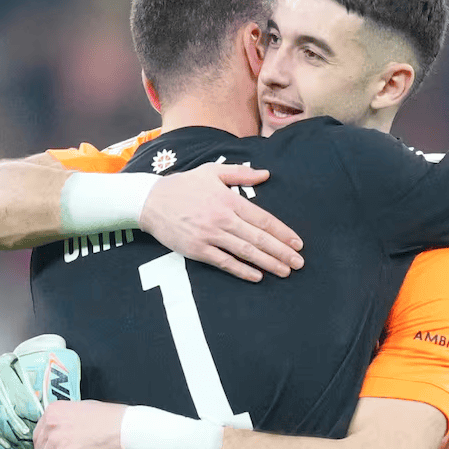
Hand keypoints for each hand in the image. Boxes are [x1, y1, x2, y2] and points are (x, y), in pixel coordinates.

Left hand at [34, 400, 128, 448]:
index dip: (45, 445)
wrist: (123, 429)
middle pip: (39, 448)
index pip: (39, 432)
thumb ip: (67, 419)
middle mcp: (50, 425)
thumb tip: (64, 431)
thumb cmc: (111, 419)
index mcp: (54, 411)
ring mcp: (55, 442)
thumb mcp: (82, 409)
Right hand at [138, 163, 303, 281]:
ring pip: (245, 252)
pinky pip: (224, 262)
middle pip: (258, 238)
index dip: (282, 232)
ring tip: (285, 271)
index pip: (262, 218)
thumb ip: (241, 174)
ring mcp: (209, 235)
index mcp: (229, 200)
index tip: (297, 243)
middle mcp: (222, 219)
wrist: (150, 201)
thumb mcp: (212, 172)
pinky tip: (257, 276)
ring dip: (268, 263)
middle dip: (281, 252)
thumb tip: (266, 174)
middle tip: (298, 263)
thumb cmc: (184, 185)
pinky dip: (242, 270)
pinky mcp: (197, 249)